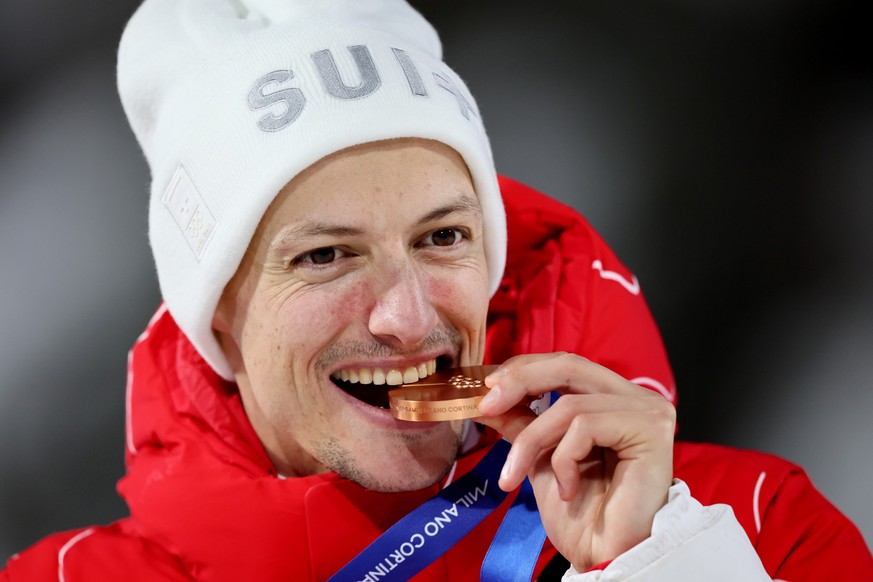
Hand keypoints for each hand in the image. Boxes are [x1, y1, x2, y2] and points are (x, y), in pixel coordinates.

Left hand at [475, 352, 675, 570]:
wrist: (607, 559)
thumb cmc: (583, 515)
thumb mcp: (541, 458)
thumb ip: (523, 422)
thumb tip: (487, 398)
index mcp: (613, 398)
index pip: (565, 365)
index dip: (524, 369)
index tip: (485, 388)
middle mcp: (636, 397)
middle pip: (569, 365)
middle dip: (520, 382)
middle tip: (485, 405)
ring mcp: (647, 411)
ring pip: (569, 405)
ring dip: (532, 442)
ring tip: (516, 475)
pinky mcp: (651, 430)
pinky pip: (586, 427)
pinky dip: (563, 460)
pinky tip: (566, 490)